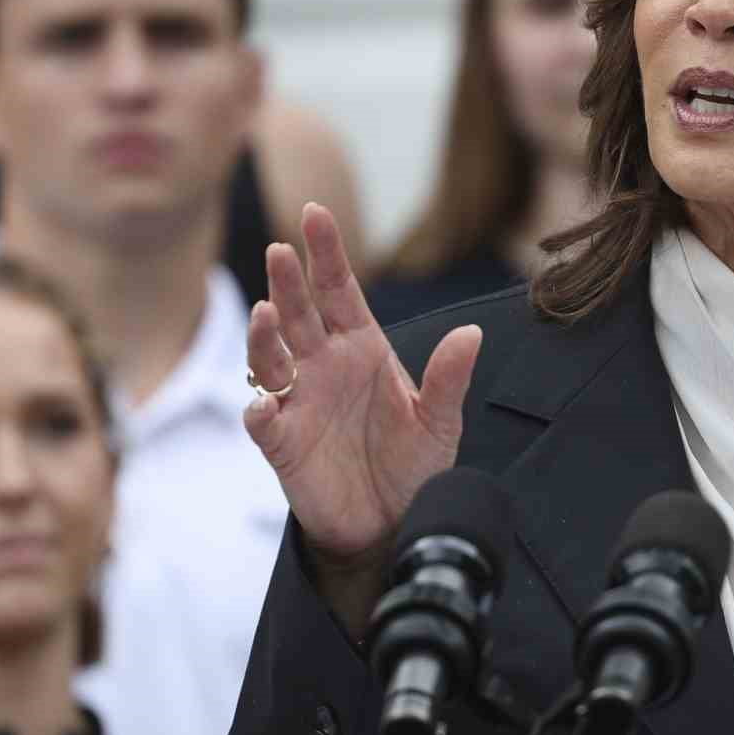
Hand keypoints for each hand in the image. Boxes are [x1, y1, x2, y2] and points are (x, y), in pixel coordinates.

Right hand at [244, 203, 480, 625]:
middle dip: (289, 282)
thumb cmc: (414, 464)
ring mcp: (300, 402)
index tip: (314, 212)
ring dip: (264, 336)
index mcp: (363, 349)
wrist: (393, 522)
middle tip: (281, 250)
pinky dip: (261, 410)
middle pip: (301, 314)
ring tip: (268, 312)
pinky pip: (265, 422)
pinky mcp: (284, 445)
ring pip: (271, 358)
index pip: (339, 291)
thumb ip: (449, 377)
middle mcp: (325, 366)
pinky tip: (265, 402)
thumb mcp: (440, 421)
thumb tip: (472, 332)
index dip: (326, 253)